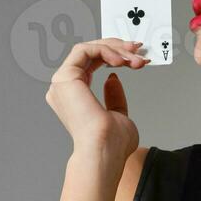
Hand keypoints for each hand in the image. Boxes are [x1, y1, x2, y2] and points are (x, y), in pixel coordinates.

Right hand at [45, 37, 149, 162]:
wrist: (104, 152)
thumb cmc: (111, 145)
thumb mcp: (119, 115)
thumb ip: (114, 97)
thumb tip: (113, 78)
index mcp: (73, 97)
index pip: (90, 65)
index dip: (113, 55)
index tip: (135, 55)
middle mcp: (64, 89)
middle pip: (89, 54)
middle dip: (117, 48)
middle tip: (137, 49)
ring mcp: (62, 83)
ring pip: (87, 49)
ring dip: (115, 49)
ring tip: (135, 59)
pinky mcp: (65, 77)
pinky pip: (84, 50)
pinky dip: (105, 50)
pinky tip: (121, 61)